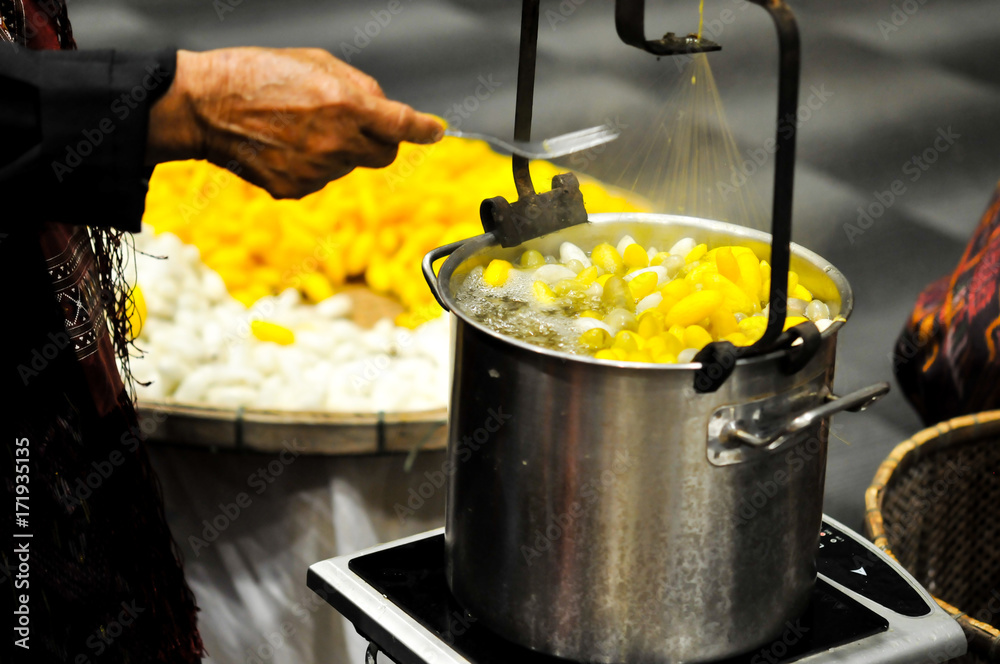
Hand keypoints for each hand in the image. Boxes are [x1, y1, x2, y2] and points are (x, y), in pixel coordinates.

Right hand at [146, 47, 443, 198]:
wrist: (205, 106)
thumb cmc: (256, 74)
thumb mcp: (315, 61)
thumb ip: (358, 85)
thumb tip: (383, 107)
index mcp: (346, 106)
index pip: (402, 125)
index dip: (424, 129)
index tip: (434, 131)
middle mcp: (336, 143)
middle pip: (384, 155)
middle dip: (379, 140)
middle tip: (353, 123)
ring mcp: (317, 171)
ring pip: (350, 166)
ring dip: (340, 150)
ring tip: (301, 127)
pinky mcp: (297, 189)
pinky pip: (322, 180)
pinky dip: (313, 166)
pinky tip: (286, 146)